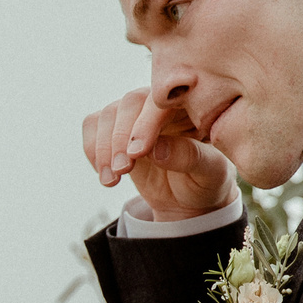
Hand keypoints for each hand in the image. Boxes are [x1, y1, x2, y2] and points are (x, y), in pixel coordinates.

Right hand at [82, 88, 233, 219]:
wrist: (187, 200)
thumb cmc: (206, 181)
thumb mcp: (210, 173)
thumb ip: (190, 158)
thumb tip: (157, 150)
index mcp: (189, 106)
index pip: (163, 102)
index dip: (146, 124)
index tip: (138, 153)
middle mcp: (159, 105)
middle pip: (131, 102)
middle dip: (121, 137)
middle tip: (123, 170)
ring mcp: (134, 115)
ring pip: (108, 114)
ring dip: (103, 147)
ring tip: (112, 180)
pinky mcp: (114, 129)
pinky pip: (92, 125)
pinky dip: (92, 149)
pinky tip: (106, 174)